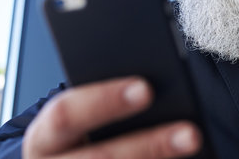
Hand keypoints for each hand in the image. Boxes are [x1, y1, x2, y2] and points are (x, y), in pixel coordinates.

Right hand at [23, 77, 201, 158]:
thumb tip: (151, 87)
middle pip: (101, 158)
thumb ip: (107, 100)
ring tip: (194, 146)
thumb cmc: (78, 133)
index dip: (104, 101)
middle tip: (191, 133)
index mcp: (44, 137)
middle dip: (150, 146)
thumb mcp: (79, 116)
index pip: (66, 114)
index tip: (146, 89)